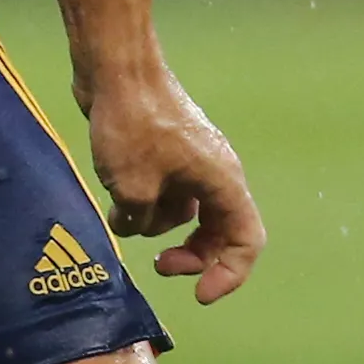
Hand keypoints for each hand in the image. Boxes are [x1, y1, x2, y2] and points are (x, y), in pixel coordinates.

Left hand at [84, 63, 264, 303]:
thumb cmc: (132, 125)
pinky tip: (116, 201)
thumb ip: (141, 221)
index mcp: (223, 182)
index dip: (229, 275)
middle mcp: (214, 173)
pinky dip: (144, 203)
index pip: (246, 242)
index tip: (199, 295)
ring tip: (124, 212)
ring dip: (156, 225)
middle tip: (161, 266)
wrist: (117, 68)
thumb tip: (133, 223)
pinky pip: (163, 193)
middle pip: (219, 232)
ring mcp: (189, 162)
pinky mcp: (164, 153)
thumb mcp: (133, 189)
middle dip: (193, 256)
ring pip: (184, 214)